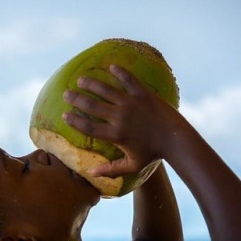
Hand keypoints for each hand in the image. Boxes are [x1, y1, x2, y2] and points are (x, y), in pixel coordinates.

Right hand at [62, 64, 179, 177]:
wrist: (175, 139)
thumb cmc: (153, 153)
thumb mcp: (132, 165)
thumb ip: (112, 169)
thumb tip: (93, 173)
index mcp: (115, 134)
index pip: (88, 126)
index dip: (74, 120)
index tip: (65, 115)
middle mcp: (119, 117)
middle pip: (92, 105)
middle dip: (76, 98)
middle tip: (67, 93)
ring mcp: (131, 103)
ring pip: (105, 90)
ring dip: (91, 83)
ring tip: (81, 79)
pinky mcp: (142, 93)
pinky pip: (128, 79)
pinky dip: (119, 72)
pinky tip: (111, 66)